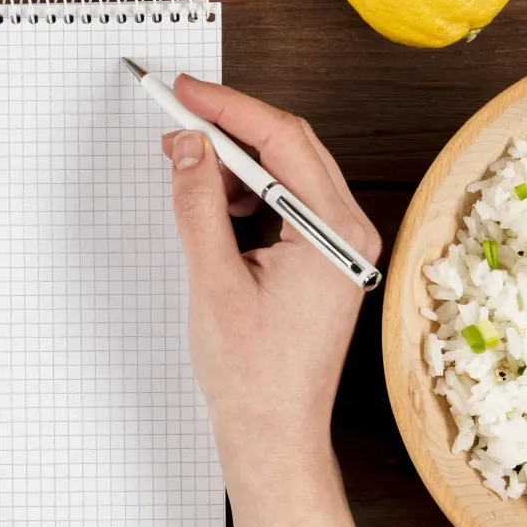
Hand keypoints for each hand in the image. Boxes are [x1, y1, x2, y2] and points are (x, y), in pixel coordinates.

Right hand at [163, 77, 381, 485]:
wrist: (274, 435)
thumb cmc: (252, 376)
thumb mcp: (213, 280)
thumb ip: (198, 204)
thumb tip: (186, 146)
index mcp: (335, 234)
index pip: (283, 140)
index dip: (228, 107)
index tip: (183, 91)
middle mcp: (350, 233)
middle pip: (292, 147)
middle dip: (231, 125)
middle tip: (177, 113)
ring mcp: (341, 246)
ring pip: (290, 172)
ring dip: (238, 161)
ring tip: (187, 166)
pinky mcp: (326, 260)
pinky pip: (289, 202)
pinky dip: (249, 192)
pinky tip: (215, 204)